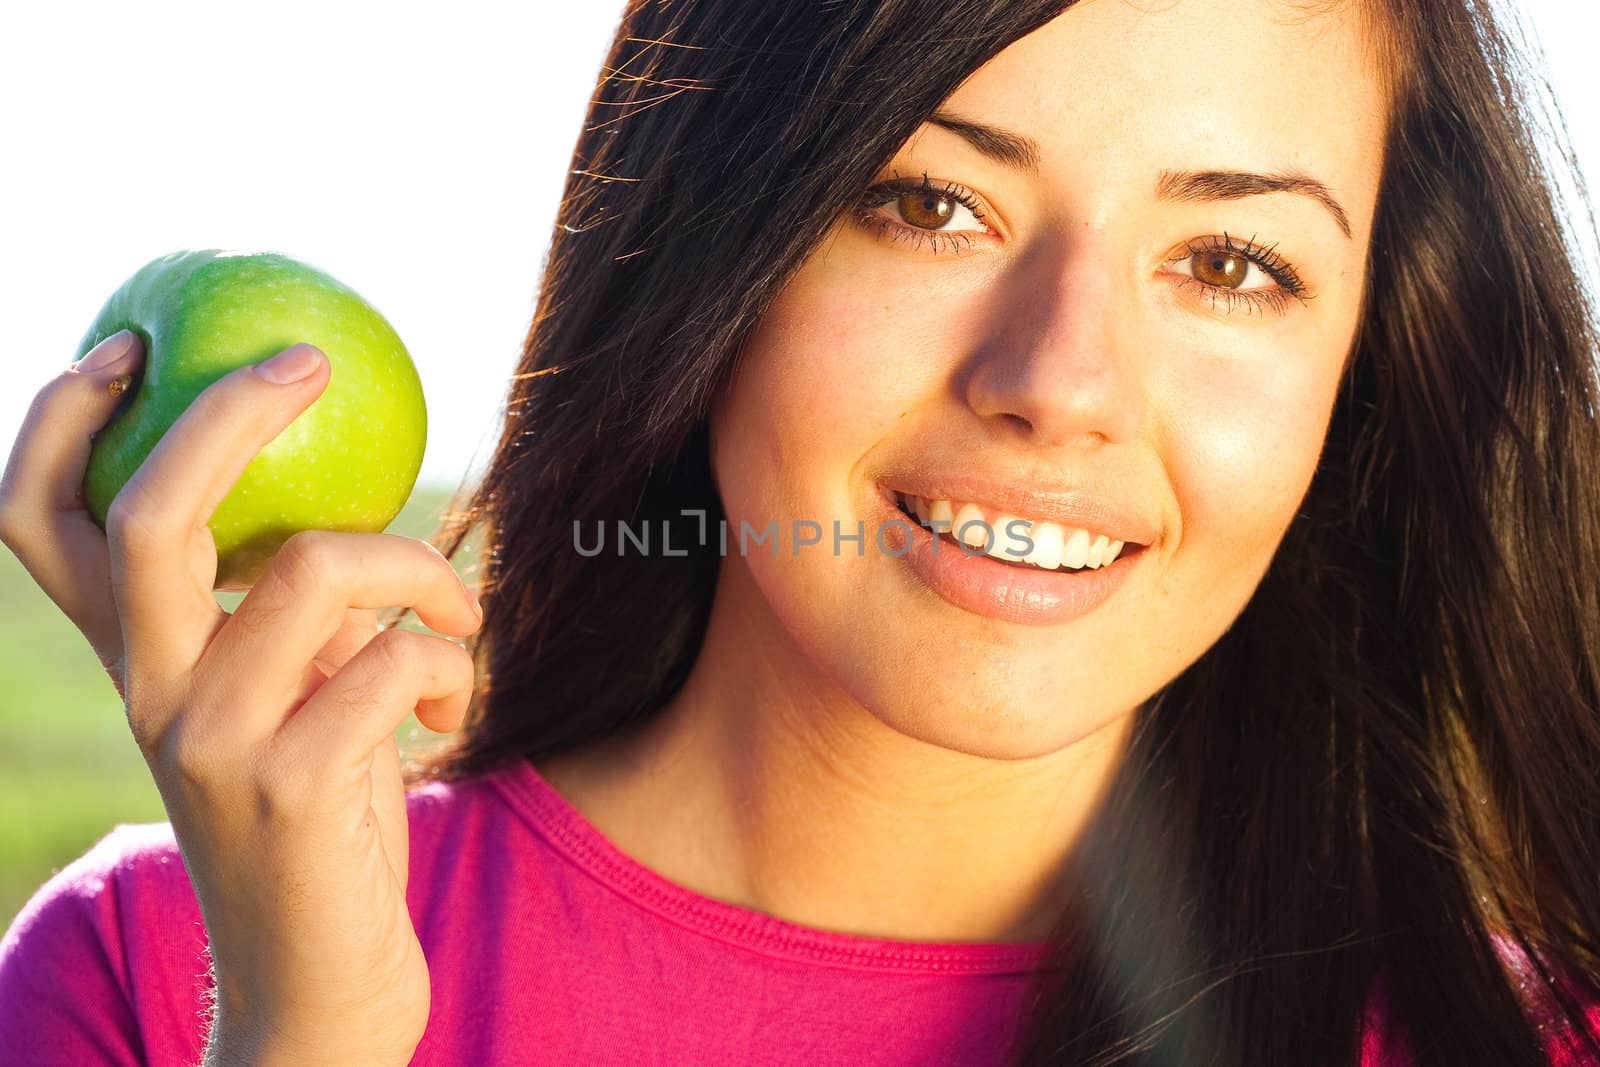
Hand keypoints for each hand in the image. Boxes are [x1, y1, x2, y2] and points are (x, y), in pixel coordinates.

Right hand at [0, 331, 482, 1064]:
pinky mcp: (292, 788)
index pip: (40, 524)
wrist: (319, 980)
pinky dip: (452, 664)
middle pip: (152, 515)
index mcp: (135, 663)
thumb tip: (344, 484)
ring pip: (313, 567)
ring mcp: (212, 743)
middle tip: (309, 364)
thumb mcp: (289, 693)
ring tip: (461, 618)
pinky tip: (455, 710)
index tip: (129, 343)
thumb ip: (288, 607)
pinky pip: (397, 659)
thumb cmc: (320, 814)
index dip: (57, 422)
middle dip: (228, 414)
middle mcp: (149, 695)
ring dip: (420, 567)